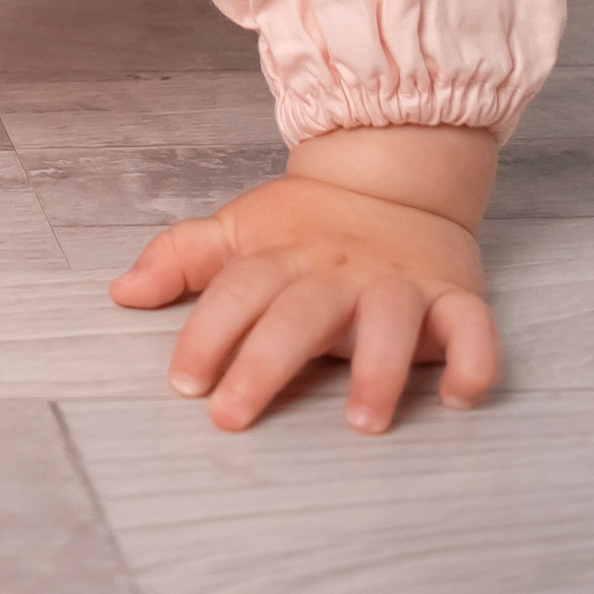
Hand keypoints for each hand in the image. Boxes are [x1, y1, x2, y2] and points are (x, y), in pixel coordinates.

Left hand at [112, 139, 500, 430]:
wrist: (395, 172)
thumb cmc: (309, 222)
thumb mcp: (241, 228)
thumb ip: (182, 258)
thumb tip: (120, 292)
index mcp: (283, 255)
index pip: (236, 291)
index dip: (206, 333)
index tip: (183, 382)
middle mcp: (338, 269)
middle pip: (298, 313)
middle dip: (264, 363)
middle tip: (233, 416)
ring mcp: (399, 281)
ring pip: (389, 319)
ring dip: (377, 367)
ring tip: (361, 421)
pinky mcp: (455, 295)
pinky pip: (474, 328)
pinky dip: (473, 361)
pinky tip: (458, 397)